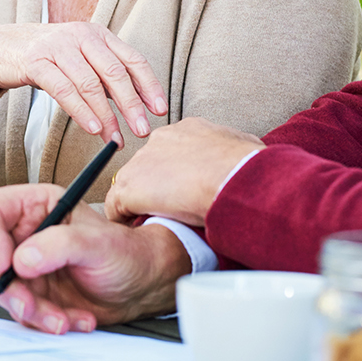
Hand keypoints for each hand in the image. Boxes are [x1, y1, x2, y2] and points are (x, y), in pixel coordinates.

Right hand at [0, 23, 165, 142]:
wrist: (0, 46)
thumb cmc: (46, 57)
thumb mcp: (80, 58)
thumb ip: (105, 76)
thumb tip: (135, 106)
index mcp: (99, 35)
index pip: (133, 60)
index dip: (149, 86)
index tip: (160, 110)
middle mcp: (82, 36)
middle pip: (115, 73)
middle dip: (132, 105)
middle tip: (143, 130)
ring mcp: (59, 47)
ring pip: (91, 84)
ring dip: (107, 116)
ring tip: (115, 139)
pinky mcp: (37, 62)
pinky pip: (65, 90)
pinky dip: (81, 112)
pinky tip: (92, 129)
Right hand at [0, 184, 188, 333]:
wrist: (141, 287)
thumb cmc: (125, 253)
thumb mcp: (98, 243)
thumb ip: (60, 245)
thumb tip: (21, 259)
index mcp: (35, 206)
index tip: (4, 266)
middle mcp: (24, 233)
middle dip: (8, 287)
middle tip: (30, 305)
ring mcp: (25, 265)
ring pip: (1, 290)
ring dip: (29, 311)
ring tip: (63, 319)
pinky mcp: (32, 293)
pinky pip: (21, 311)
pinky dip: (44, 321)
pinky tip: (73, 320)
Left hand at [104, 117, 262, 226]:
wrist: (229, 176)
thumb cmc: (245, 166)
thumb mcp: (245, 146)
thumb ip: (234, 150)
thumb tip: (245, 158)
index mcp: (187, 129)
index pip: (171, 151)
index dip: (176, 173)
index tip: (184, 190)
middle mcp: (159, 140)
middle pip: (149, 166)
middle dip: (158, 187)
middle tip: (172, 209)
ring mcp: (141, 162)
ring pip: (132, 185)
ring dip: (142, 203)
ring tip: (156, 222)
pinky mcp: (129, 187)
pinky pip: (116, 207)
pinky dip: (124, 220)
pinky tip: (137, 230)